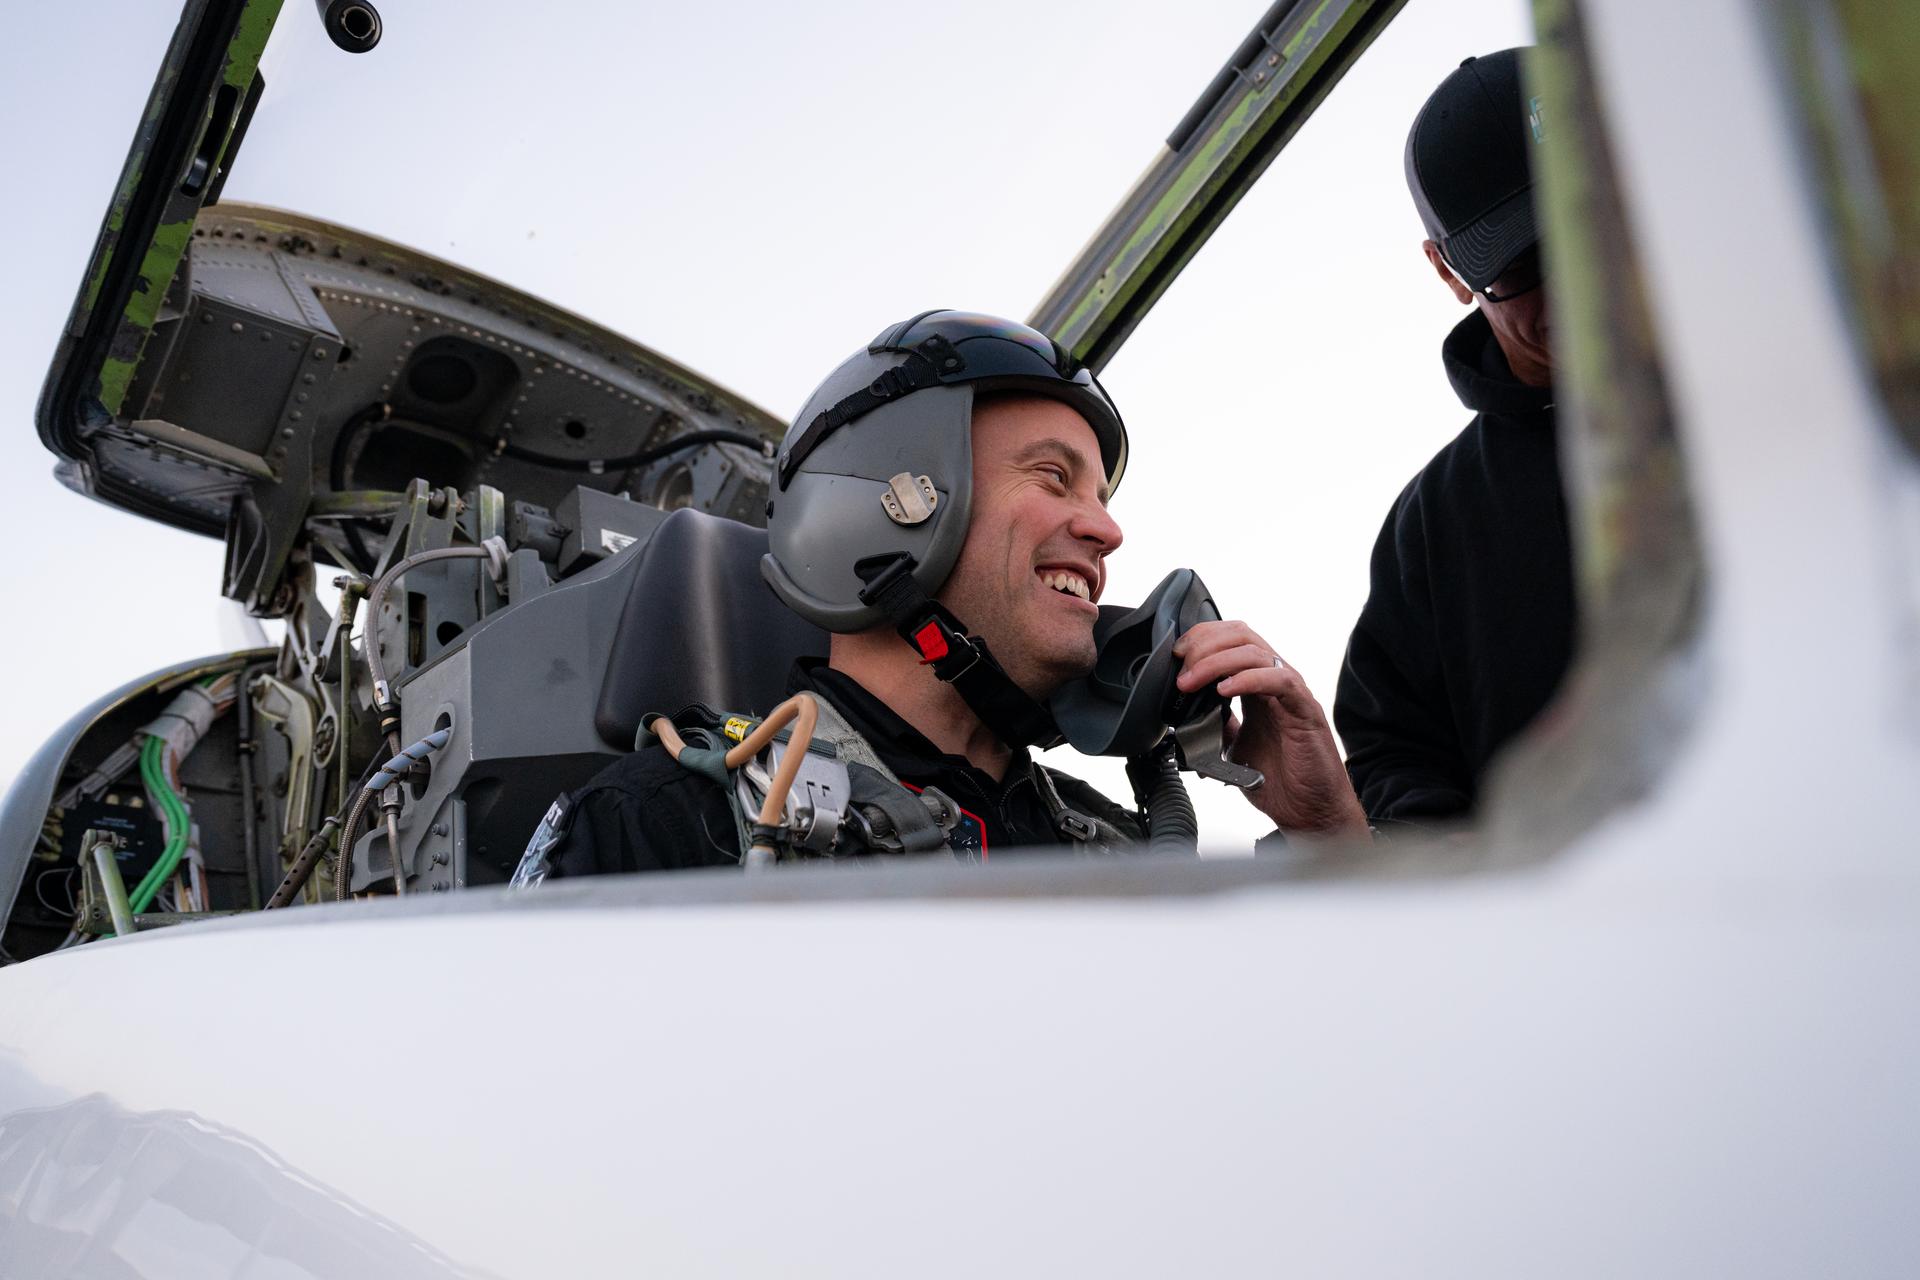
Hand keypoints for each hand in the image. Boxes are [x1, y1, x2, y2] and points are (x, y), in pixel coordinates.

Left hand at [1173, 620, 1369, 839]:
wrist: (1308, 812)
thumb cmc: (1280, 780)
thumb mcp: (1233, 746)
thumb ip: (1218, 723)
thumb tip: (1187, 714)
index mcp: (1257, 687)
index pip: (1231, 641)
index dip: (1201, 639)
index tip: (1176, 656)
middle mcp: (1275, 683)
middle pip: (1241, 636)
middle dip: (1204, 644)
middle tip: (1181, 666)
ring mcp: (1292, 694)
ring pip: (1256, 653)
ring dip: (1216, 661)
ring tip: (1192, 681)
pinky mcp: (1305, 711)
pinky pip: (1280, 680)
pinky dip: (1248, 679)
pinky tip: (1224, 690)